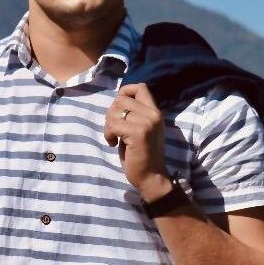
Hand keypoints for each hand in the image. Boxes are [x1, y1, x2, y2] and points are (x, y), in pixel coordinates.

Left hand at [104, 83, 170, 198]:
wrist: (151, 177)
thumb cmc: (142, 155)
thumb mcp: (142, 128)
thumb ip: (134, 113)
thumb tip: (116, 101)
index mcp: (155, 112)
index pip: (140, 87)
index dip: (124, 93)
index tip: (119, 110)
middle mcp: (153, 114)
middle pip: (121, 99)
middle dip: (111, 113)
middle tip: (114, 129)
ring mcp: (147, 123)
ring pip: (115, 111)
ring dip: (108, 125)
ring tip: (113, 137)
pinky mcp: (138, 133)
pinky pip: (113, 124)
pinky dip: (108, 134)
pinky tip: (113, 143)